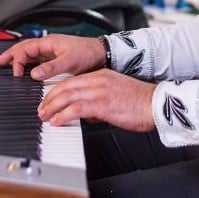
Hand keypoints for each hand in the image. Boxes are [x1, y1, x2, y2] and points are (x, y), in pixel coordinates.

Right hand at [0, 33, 105, 78]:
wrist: (101, 54)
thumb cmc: (87, 54)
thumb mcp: (69, 62)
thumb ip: (51, 68)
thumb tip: (34, 74)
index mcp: (49, 42)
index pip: (26, 49)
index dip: (17, 60)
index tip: (16, 73)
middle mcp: (48, 45)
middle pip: (24, 48)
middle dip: (10, 54)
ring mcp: (51, 51)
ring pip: (29, 53)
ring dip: (17, 58)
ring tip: (6, 64)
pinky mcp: (55, 58)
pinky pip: (37, 59)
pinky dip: (27, 63)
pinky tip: (25, 69)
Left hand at [38, 69, 155, 130]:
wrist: (157, 104)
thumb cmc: (141, 103)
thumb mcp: (116, 95)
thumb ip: (100, 101)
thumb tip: (86, 113)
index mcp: (102, 75)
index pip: (72, 80)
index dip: (57, 91)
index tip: (49, 100)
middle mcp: (99, 79)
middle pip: (66, 86)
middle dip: (50, 98)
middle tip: (41, 109)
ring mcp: (100, 90)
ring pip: (68, 95)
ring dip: (52, 107)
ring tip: (45, 116)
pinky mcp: (103, 103)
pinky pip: (76, 108)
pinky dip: (63, 115)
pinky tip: (57, 122)